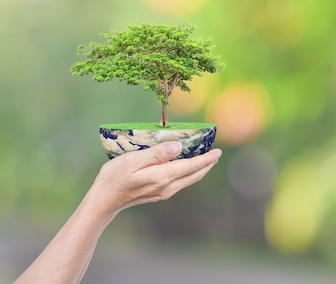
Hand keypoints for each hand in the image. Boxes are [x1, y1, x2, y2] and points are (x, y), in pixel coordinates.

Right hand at [87, 142, 221, 215]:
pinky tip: (188, 165)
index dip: (206, 158)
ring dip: (200, 168)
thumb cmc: (114, 177)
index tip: (218, 151)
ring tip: (206, 157)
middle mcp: (167, 186)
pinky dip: (189, 172)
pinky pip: (181, 181)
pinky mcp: (160, 193)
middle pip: (194, 174)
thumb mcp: (133, 161)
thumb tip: (178, 147)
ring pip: (189, 179)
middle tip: (216, 152)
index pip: (191, 166)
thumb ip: (157, 154)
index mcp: (163, 177)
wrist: (104, 201)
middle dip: (207, 163)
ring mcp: (164, 192)